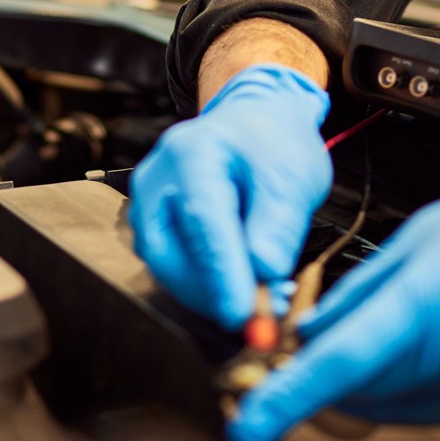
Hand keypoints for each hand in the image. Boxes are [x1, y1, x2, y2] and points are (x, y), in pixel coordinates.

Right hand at [129, 64, 330, 328]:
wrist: (252, 125)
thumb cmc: (273, 146)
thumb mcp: (292, 176)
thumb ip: (279, 223)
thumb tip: (265, 272)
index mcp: (192, 152)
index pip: (202, 220)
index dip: (221, 271)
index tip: (242, 314)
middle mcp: (156, 178)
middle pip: (168, 251)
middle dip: (212, 292)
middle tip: (262, 315)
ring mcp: (147, 203)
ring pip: (167, 267)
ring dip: (212, 294)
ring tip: (266, 299)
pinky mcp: (152, 227)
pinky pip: (172, 267)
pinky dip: (208, 286)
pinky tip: (246, 288)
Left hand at [228, 128, 439, 440]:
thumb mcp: (427, 234)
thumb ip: (363, 290)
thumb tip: (313, 333)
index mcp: (436, 294)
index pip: (345, 360)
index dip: (289, 396)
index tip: (250, 421)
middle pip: (368, 390)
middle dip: (328, 377)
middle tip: (306, 350)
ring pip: (402, 406)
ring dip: (372, 384)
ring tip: (380, 335)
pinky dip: (417, 387)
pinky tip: (423, 351)